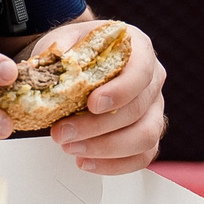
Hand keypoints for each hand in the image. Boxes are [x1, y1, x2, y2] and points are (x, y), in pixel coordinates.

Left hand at [47, 20, 167, 175]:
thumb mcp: (65, 38)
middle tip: (64, 133)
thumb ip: (59, 48)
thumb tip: (51, 61)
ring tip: (71, 148)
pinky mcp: (147, 133)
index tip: (92, 104)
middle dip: (98, 127)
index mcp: (139, 49)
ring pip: (145, 137)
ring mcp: (153, 109)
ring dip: (105, 149)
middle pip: (137, 109)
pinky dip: (114, 164)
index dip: (119, 91)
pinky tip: (86, 161)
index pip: (140, 71)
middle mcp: (151, 80)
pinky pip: (141, 156)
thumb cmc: (80, 48)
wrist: (83, 60)